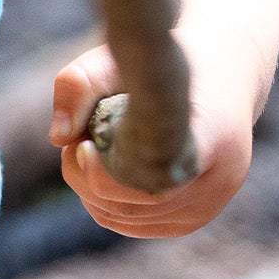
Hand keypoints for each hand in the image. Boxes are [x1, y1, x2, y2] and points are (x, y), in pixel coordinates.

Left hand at [49, 40, 252, 238]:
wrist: (220, 75)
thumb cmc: (164, 61)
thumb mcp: (120, 53)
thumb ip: (80, 84)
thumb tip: (58, 137)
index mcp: (214, 134)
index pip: (154, 171)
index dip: (107, 169)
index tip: (82, 144)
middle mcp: (221, 178)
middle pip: (135, 202)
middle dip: (87, 178)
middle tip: (75, 144)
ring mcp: (211, 204)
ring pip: (127, 218)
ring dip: (91, 191)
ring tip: (88, 152)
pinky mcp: (195, 218)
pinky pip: (133, 224)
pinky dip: (104, 203)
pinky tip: (99, 172)